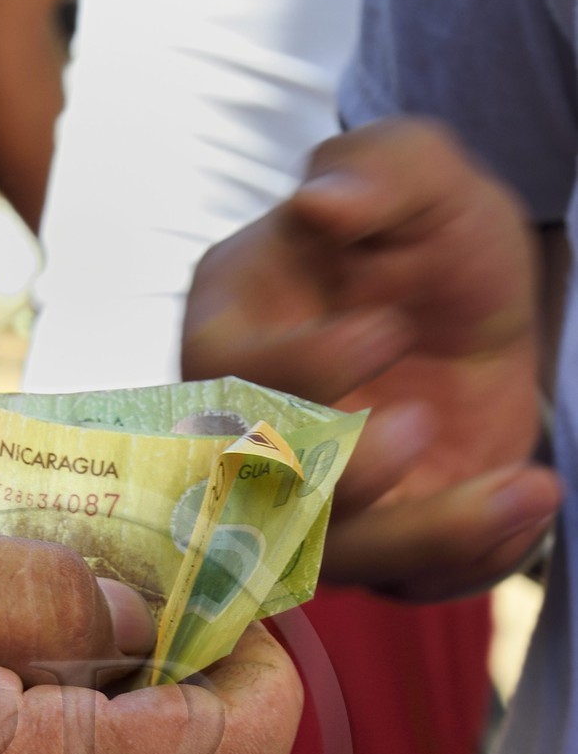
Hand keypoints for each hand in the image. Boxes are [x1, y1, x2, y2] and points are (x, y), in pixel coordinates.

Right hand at [182, 118, 562, 598]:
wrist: (481, 315)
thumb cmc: (425, 240)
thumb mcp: (425, 177)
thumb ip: (380, 170)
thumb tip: (322, 200)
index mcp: (230, 330)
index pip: (223, 378)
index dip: (300, 370)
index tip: (390, 327)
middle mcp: (244, 434)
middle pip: (258, 496)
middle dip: (341, 475)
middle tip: (425, 424)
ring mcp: (301, 504)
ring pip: (334, 560)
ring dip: (424, 536)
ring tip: (525, 489)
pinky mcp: (371, 548)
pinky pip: (406, 584)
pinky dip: (472, 557)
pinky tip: (529, 500)